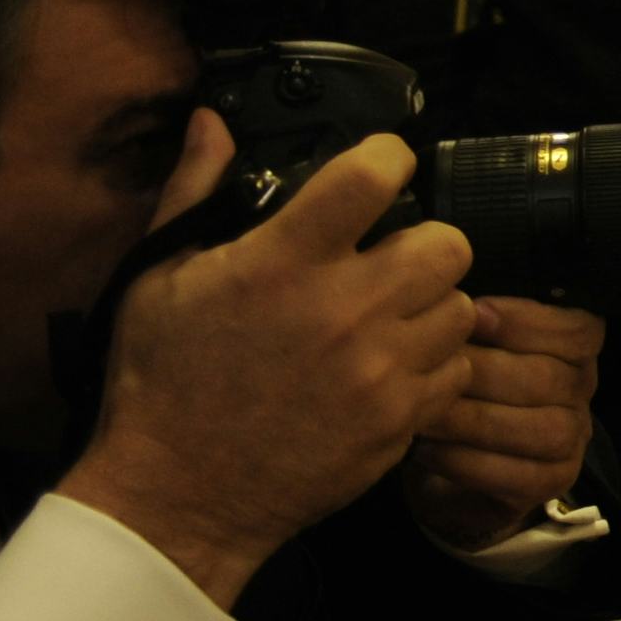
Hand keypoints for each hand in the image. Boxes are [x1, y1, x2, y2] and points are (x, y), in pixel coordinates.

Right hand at [57, 123, 477, 608]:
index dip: (387, 158)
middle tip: (390, 259)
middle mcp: (342, 310)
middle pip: (447, 242)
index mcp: (282, 264)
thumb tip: (212, 123)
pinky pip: (455, 369)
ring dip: (432, 305)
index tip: (380, 169)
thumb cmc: (161, 384)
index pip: (373, 176)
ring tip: (389, 317)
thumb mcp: (158, 280)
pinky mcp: (399, 420)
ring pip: (462, 306)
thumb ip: (194, 192)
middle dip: (423, 243)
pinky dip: (433, 365)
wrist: (177, 497)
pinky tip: (390, 368)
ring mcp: (379, 370)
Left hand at [396, 296, 604, 551]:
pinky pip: (520, 475)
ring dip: (475, 420)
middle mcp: (582, 388)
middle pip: (551, 378)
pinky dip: (468, 463)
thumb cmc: (456, 382)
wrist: (449, 457)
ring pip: (542, 428)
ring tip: (423, 413)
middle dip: (485, 372)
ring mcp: (573, 437)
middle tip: (430, 367)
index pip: (578, 329)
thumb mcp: (466, 339)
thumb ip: (470, 316)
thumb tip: (447, 287)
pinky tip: (428, 450)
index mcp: (573, 345)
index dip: (527, 321)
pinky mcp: (553, 481)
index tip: (475, 312)